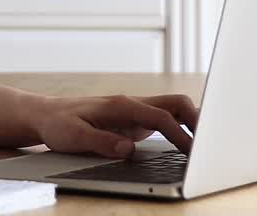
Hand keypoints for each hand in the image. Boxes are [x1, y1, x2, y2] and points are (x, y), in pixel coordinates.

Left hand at [33, 94, 198, 158]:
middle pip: (176, 103)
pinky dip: (181, 128)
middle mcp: (132, 104)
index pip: (161, 117)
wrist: (46, 114)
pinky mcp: (134, 120)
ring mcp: (135, 111)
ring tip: (205, 146)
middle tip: (209, 146)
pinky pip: (165, 120)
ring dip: (192, 123)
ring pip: (174, 109)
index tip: (193, 153)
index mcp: (120, 105)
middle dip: (198, 121)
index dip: (181, 135)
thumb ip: (101, 142)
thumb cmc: (58, 124)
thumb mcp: (73, 137)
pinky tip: (187, 145)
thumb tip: (128, 150)